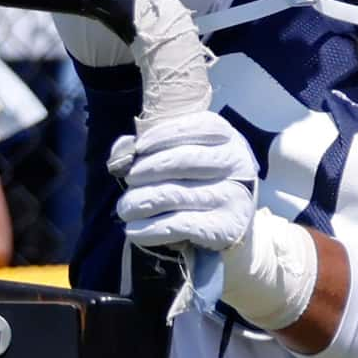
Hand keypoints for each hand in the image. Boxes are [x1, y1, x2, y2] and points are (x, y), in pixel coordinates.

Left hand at [109, 111, 257, 253]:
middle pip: (181, 160)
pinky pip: (177, 225)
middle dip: (145, 170)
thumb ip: (152, 147)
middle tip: (129, 181)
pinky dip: (148, 229)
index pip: (194, 128)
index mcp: (227, 139)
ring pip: (172, 194)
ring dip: (138, 202)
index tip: (138, 149)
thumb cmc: (199, 185)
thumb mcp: (185, 158)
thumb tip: (122, 152)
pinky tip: (135, 230)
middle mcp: (236, 164)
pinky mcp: (226, 228)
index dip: (161, 136)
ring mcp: (233, 196)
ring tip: (125, 209)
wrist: (230, 229)